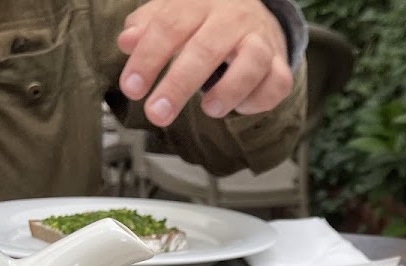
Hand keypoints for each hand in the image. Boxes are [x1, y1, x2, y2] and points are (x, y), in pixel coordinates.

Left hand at [118, 0, 292, 127]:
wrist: (254, 9)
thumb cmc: (204, 19)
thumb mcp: (171, 14)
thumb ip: (146, 27)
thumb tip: (126, 42)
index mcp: (198, 3)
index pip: (169, 27)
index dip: (148, 59)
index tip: (132, 88)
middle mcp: (232, 18)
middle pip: (206, 49)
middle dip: (179, 85)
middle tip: (157, 114)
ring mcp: (260, 40)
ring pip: (252, 63)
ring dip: (229, 91)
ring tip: (209, 110)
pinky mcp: (280, 63)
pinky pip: (278, 83)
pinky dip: (259, 100)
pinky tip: (240, 106)